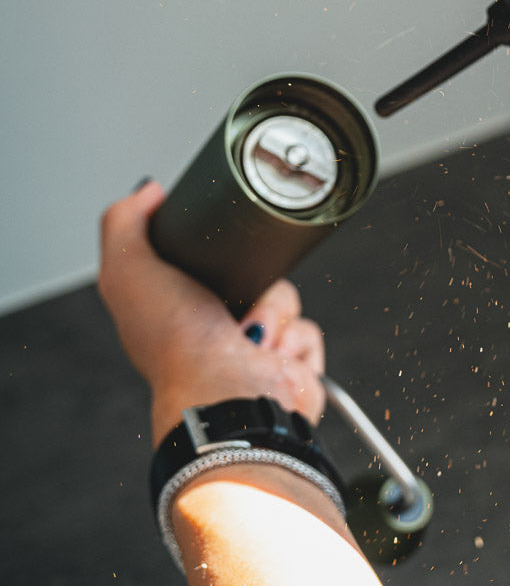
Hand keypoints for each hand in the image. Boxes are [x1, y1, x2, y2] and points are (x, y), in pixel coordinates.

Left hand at [99, 181, 325, 443]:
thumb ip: (125, 222)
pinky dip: (293, 340)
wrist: (228, 393)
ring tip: (251, 333)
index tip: (212, 248)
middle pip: (250, 271)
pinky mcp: (289, 363)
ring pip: (283, 296)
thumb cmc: (177, 345)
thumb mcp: (128, 269)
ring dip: (272, 309)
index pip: (201, 259)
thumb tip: (148, 192)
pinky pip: (308, 328)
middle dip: (251, 278)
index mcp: (172, 306)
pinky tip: (269, 355)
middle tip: (231, 294)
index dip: (211, 250)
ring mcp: (252, 346)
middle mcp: (211, 327)